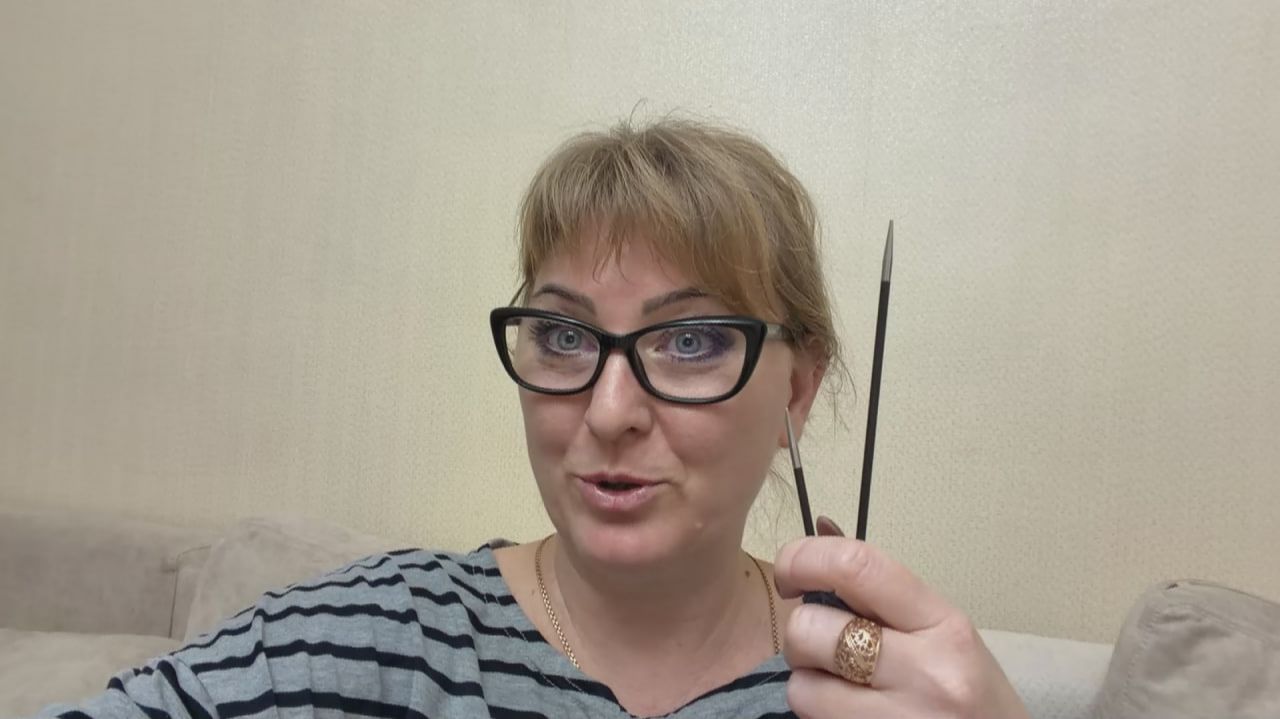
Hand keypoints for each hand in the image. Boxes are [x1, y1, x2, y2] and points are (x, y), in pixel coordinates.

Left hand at [773, 517, 1028, 718]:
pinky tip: (851, 714)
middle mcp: (927, 673)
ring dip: (809, 685)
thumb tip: (821, 532)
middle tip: (824, 648)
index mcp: (945, 625)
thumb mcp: (945, 637)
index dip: (803, 559)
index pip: (856, 566)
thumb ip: (884, 594)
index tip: (791, 572)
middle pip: (811, 629)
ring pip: (802, 688)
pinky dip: (819, 716)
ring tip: (843, 690)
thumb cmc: (973, 699)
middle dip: (802, 636)